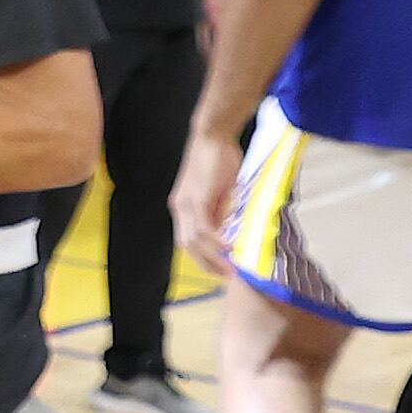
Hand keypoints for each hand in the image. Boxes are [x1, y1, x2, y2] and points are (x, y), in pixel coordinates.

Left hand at [167, 127, 241, 278]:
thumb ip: (219, 211)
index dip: (202, 258)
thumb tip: (227, 231)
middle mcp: (179, 208)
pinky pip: (203, 228)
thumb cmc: (218, 160)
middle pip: (187, 246)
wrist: (212, 136)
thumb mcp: (219, 192)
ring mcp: (186, 203)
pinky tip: (230, 249)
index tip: (220, 269)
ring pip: (194, 241)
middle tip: (226, 276)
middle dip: (206, 264)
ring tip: (232, 269)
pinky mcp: (197, 198)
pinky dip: (216, 241)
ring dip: (213, 257)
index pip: (187, 241)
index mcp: (182, 207)